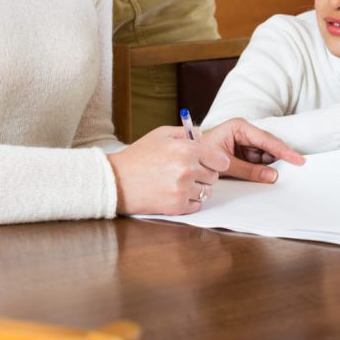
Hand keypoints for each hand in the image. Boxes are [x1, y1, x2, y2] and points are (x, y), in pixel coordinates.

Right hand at [107, 126, 227, 214]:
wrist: (117, 180)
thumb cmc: (139, 155)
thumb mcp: (161, 134)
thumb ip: (186, 132)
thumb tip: (202, 135)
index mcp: (187, 149)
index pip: (221, 160)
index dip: (215, 160)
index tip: (210, 161)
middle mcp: (188, 170)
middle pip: (214, 176)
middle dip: (205, 173)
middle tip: (189, 170)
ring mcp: (183, 190)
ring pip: (206, 192)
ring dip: (198, 188)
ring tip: (180, 182)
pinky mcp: (177, 207)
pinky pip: (197, 205)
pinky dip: (190, 200)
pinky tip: (175, 192)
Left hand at [202, 118, 304, 182]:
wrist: (187, 158)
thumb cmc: (202, 154)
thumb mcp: (226, 164)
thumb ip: (249, 170)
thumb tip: (273, 176)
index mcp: (239, 127)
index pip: (266, 139)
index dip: (283, 150)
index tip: (298, 159)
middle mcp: (244, 132)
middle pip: (269, 145)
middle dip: (281, 157)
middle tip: (298, 169)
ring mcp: (245, 142)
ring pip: (266, 154)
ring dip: (274, 164)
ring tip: (287, 175)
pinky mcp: (244, 152)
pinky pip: (260, 160)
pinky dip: (266, 168)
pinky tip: (273, 175)